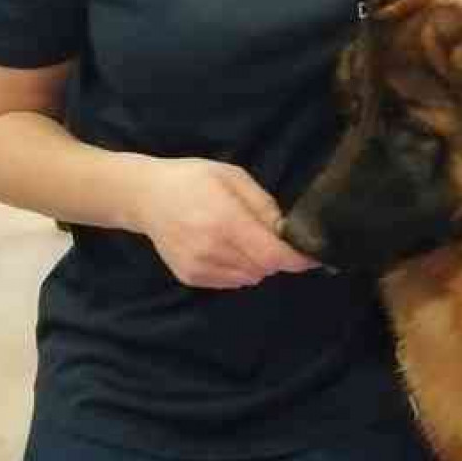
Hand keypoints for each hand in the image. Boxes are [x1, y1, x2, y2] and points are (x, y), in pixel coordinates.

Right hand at [133, 156, 317, 288]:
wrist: (146, 197)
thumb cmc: (193, 179)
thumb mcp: (233, 177)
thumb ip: (263, 205)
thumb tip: (288, 232)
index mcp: (224, 221)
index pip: (272, 255)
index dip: (297, 259)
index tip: (315, 256)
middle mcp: (211, 250)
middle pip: (265, 268)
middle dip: (276, 255)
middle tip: (268, 233)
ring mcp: (199, 268)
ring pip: (250, 278)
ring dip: (257, 263)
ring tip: (242, 237)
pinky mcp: (190, 278)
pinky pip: (232, 283)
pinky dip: (239, 269)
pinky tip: (226, 247)